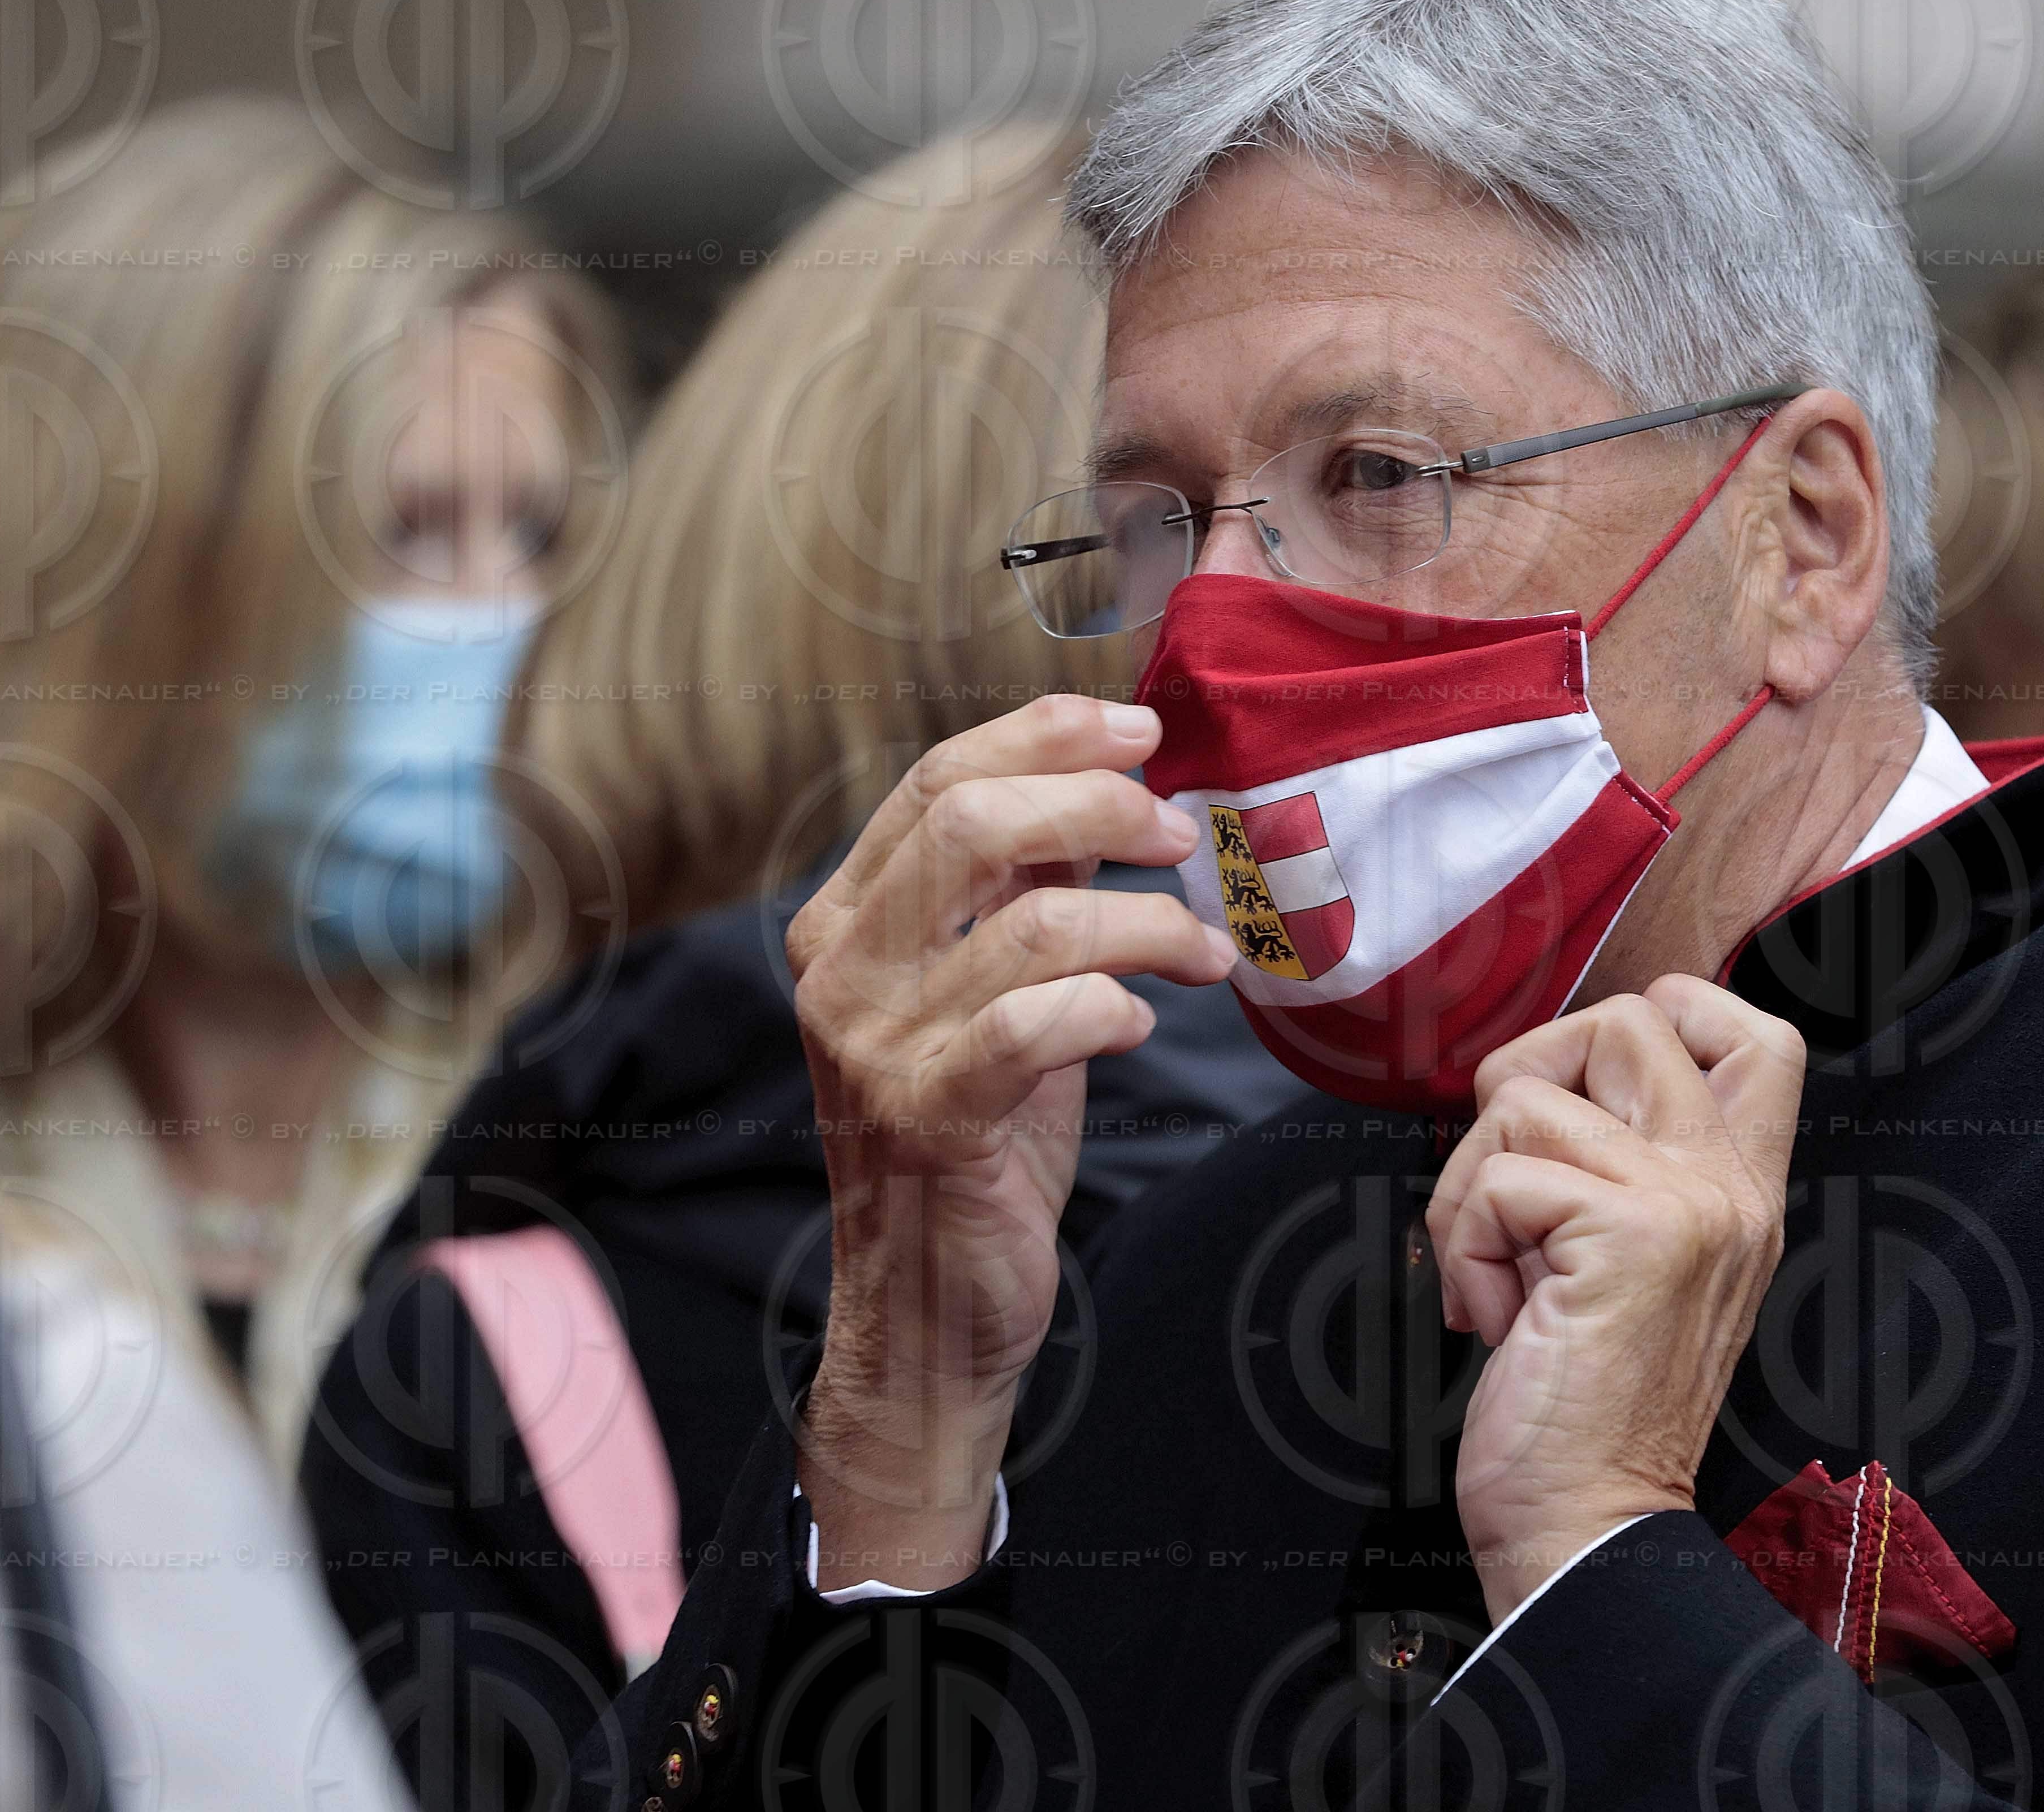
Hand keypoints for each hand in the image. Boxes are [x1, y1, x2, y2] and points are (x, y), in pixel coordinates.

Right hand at [788, 695, 1236, 1590]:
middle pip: (970, 820)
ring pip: (1031, 922)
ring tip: (1201, 947)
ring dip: (1145, 921)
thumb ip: (1012, 898)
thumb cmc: (974, 1145)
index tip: (1140, 730)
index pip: (938, 778)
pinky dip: (1114, 1007)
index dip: (1047, 736)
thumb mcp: (984, 997)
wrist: (926, 1312)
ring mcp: (875, 1045)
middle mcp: (842, 971)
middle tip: (1178, 832)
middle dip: (1097, 804)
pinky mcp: (929, 1116)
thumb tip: (1102, 795)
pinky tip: (1143, 1025)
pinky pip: (1039, 1022)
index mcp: (844, 922)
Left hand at [1430, 978, 1800, 1620]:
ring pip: (1528, 1095)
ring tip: (1500, 1275)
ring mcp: (1690, 1207)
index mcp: (1737, 1192)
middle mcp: (1732, 1189)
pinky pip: (1496, 1177)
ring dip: (1471, 1187)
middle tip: (1511, 1182)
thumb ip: (1609, 1169)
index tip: (1578, 1092)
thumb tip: (1529, 1088)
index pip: (1751, 1032)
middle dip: (1527, 1078)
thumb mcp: (1612, 1262)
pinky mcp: (1630, 1236)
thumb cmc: (1577, 1398)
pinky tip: (1496, 1318)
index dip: (1657, 1014)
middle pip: (1631, 1019)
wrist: (1585, 1521)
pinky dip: (1464, 1246)